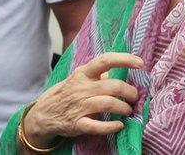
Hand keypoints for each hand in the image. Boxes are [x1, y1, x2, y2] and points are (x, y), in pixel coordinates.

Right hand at [23, 53, 143, 148]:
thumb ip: (100, 73)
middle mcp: (82, 88)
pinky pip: (96, 126)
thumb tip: (124, 70)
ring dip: (124, 108)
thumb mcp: (82, 77)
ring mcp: (79, 106)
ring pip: (108, 104)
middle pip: (114, 86)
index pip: (105, 60)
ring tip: (128, 110)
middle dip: (130, 92)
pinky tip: (119, 125)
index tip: (140, 63)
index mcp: (84, 73)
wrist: (44, 113)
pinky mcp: (77, 124)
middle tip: (134, 97)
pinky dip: (111, 126)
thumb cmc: (70, 92)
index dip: (124, 59)